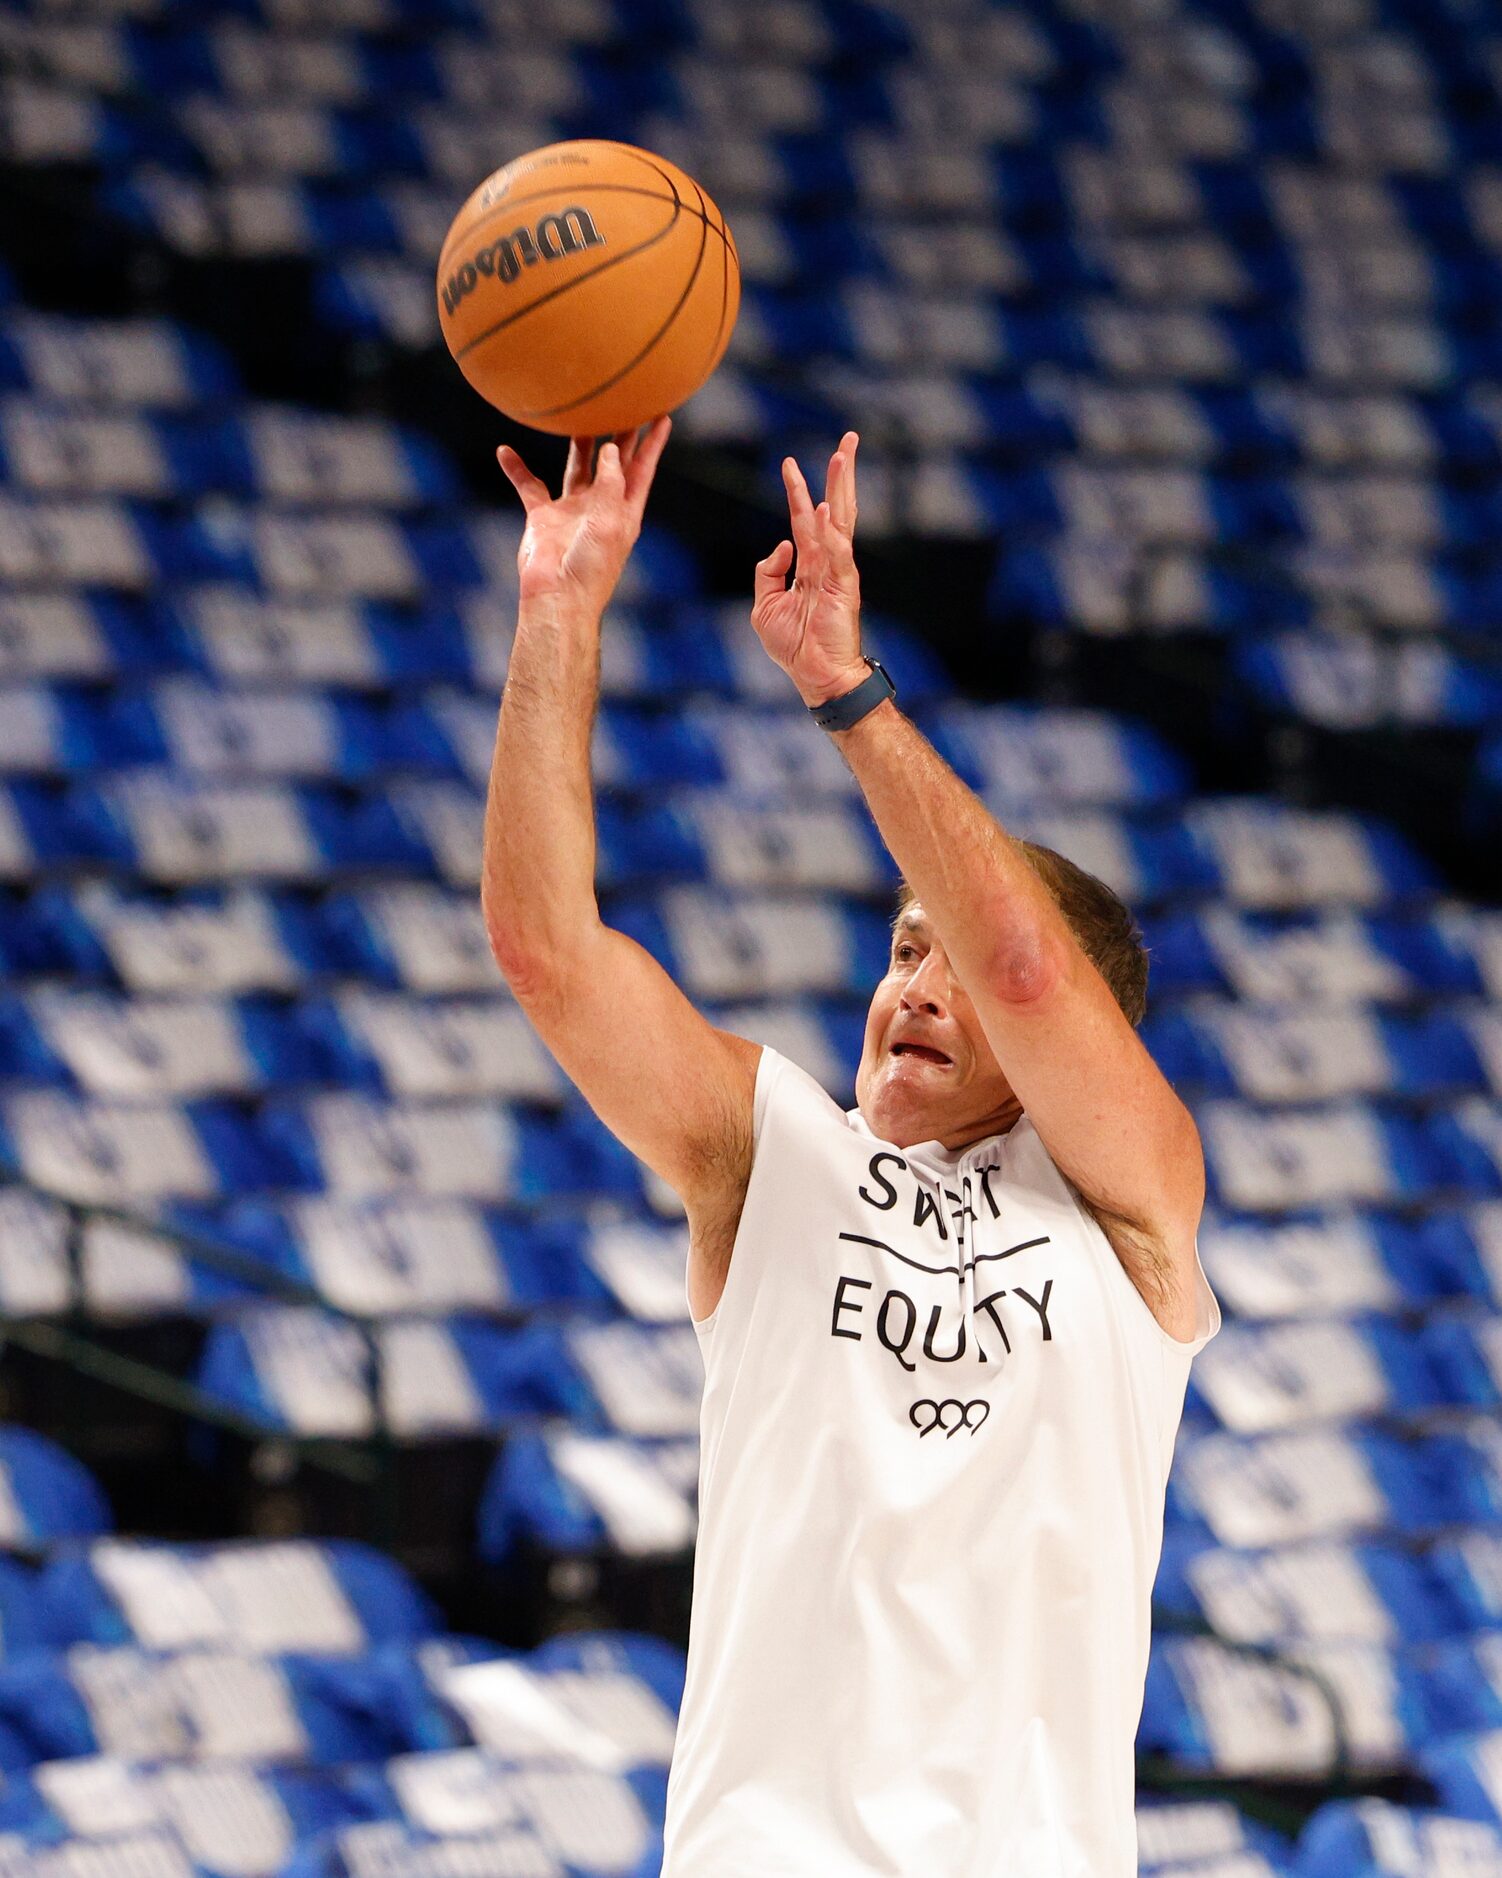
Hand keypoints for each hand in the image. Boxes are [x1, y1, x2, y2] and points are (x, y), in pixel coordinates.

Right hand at [497, 416, 670, 616]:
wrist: (557, 597)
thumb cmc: (591, 568)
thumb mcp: (610, 522)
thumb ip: (612, 483)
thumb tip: (611, 448)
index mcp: (624, 510)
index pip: (642, 469)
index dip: (653, 443)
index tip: (662, 416)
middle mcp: (601, 507)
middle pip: (613, 461)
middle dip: (619, 434)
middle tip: (623, 401)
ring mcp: (572, 510)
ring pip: (577, 467)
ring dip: (578, 442)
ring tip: (577, 414)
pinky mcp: (543, 517)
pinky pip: (529, 485)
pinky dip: (517, 469)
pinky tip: (505, 451)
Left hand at [751, 430, 867, 708]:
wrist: (816, 676)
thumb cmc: (794, 646)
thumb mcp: (765, 606)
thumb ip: (768, 573)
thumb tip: (782, 544)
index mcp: (810, 565)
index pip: (803, 519)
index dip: (797, 490)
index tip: (788, 462)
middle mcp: (828, 562)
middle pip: (833, 508)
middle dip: (839, 473)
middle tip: (847, 439)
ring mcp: (839, 571)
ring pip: (840, 520)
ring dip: (840, 486)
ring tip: (842, 455)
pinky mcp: (843, 586)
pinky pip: (836, 552)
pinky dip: (831, 531)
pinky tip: (825, 508)